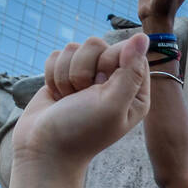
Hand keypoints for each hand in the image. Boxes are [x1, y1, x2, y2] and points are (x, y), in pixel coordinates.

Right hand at [9, 33, 150, 172]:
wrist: (44, 149)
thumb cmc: (81, 131)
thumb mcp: (113, 103)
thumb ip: (130, 70)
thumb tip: (143, 37)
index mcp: (134, 91)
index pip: (129, 50)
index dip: (110, 60)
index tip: (101, 84)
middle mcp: (112, 82)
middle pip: (99, 44)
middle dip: (84, 69)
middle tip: (83, 96)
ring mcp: (87, 78)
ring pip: (75, 47)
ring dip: (67, 75)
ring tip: (69, 100)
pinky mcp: (64, 76)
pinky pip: (57, 55)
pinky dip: (53, 76)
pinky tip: (57, 97)